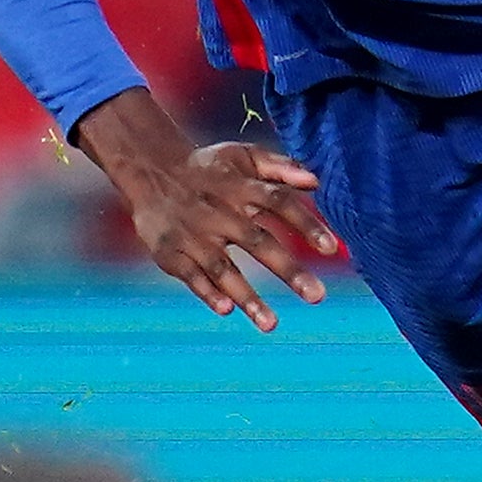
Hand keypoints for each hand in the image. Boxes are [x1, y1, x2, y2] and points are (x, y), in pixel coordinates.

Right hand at [71, 89, 339, 330]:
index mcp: (240, 188)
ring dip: (247, 296)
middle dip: (288, 269)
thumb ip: (281, 167)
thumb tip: (318, 181)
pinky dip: (206, 292)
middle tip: (318, 296)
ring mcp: (193, 234)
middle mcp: (219, 212)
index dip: (305, 223)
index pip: (278, 203)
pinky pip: (190, 275)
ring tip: (272, 324)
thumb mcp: (243, 156)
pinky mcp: (170, 251)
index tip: (332, 249)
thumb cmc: (208, 168)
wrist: (149, 169)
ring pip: (223, 268)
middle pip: (258, 241)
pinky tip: (226, 310)